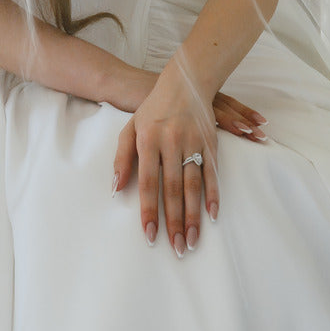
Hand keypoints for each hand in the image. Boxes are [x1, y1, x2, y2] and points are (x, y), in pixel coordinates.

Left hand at [112, 66, 259, 255]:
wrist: (184, 81)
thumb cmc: (152, 109)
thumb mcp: (130, 128)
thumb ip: (121, 158)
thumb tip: (115, 189)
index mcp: (148, 141)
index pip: (147, 183)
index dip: (149, 210)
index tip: (151, 235)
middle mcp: (171, 142)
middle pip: (172, 189)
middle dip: (174, 221)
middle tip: (177, 249)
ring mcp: (193, 142)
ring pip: (194, 185)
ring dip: (193, 215)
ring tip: (192, 240)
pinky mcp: (210, 141)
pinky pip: (213, 172)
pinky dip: (214, 195)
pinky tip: (213, 215)